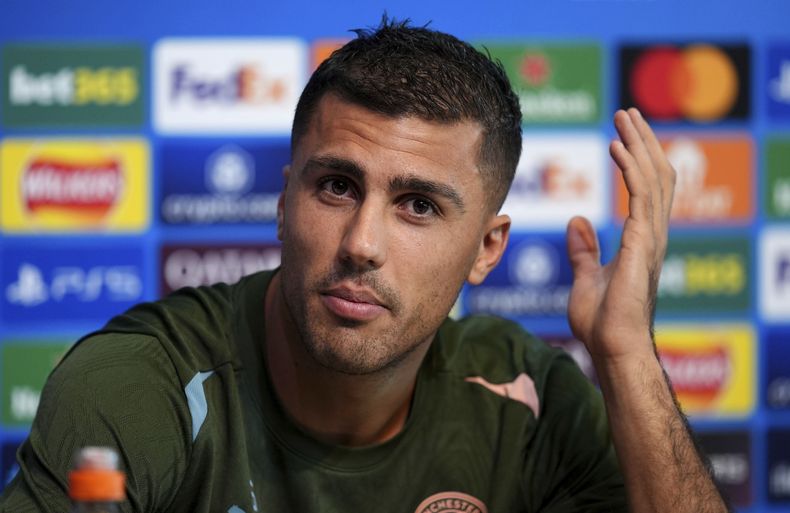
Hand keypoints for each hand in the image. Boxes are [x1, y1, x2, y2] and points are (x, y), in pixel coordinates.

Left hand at [566, 108, 675, 361]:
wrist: (611, 347)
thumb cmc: (602, 322)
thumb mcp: (587, 276)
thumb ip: (585, 249)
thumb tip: (576, 221)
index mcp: (642, 241)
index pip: (647, 189)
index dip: (639, 158)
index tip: (625, 134)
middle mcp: (652, 235)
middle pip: (656, 175)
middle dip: (643, 141)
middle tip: (627, 114)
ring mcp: (651, 238)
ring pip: (653, 178)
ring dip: (638, 144)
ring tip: (624, 118)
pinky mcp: (642, 244)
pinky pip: (640, 196)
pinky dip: (630, 168)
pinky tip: (617, 147)